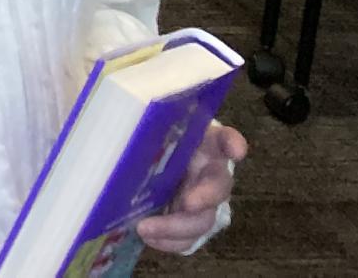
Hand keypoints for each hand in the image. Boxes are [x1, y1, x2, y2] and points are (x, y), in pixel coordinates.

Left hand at [137, 122, 243, 251]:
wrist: (161, 162)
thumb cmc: (158, 141)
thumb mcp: (154, 129)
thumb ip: (146, 124)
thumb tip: (122, 116)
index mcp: (204, 144)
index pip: (224, 138)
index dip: (232, 143)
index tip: (235, 150)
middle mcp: (210, 173)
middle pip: (218, 186)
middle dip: (206, 196)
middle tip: (187, 203)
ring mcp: (203, 201)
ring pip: (203, 219)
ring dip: (177, 227)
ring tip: (146, 228)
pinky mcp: (190, 222)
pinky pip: (187, 238)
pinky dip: (169, 241)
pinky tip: (148, 237)